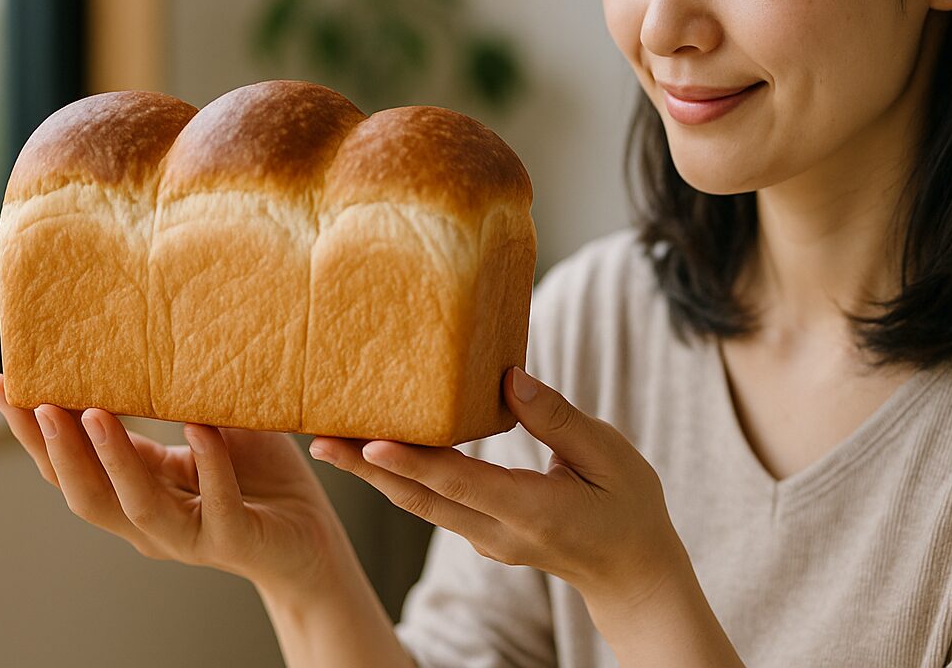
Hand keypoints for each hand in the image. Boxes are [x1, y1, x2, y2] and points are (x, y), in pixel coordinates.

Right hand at [0, 374, 348, 594]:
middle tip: (32, 400)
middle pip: (82, 492)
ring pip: (134, 505)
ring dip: (111, 458)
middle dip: (53, 446)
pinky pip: (216, 504)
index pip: (69, 466)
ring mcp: (189, 536)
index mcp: (136, 490)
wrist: (314, 534)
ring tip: (93, 412)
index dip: (32, 432)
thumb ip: (176, 401)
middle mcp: (149, 521)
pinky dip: (208, 463)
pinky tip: (200, 428)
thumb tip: (143, 338)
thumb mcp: (211, 428)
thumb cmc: (261, 476)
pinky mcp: (234, 541)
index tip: (2, 385)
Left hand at [309, 366, 688, 609]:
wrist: (631, 572)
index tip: (370, 444)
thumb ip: (558, 419)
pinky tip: (379, 453)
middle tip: (321, 440)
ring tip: (330, 443)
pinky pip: (434, 504)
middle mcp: (498, 532)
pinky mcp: (482, 535)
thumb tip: (510, 380)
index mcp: (533, 511)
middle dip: (367, 470)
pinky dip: (402, 480)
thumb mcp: (610, 456)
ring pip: (421, 504)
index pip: (461, 484)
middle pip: (422, 499)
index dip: (414, 463)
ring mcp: (487, 539)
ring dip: (374, 475)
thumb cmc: (628, 506)